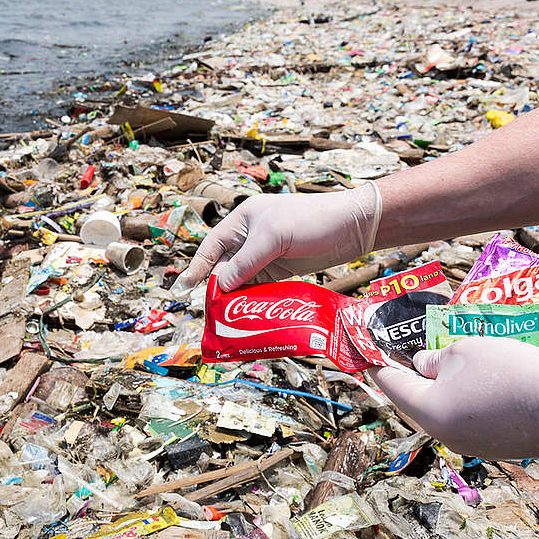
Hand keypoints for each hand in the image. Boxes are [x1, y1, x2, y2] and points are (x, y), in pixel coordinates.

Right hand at [171, 182, 380, 293]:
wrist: (352, 226)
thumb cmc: (311, 220)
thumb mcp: (273, 238)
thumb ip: (246, 262)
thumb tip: (223, 285)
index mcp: (243, 221)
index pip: (212, 245)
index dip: (199, 266)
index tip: (186, 287)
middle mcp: (251, 238)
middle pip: (226, 266)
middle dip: (219, 287)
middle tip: (213, 312)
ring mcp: (267, 254)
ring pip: (243, 279)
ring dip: (237, 297)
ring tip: (230, 318)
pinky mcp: (282, 269)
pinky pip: (261, 286)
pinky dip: (255, 299)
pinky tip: (252, 314)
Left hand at [371, 337, 538, 459]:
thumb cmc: (508, 371)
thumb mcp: (461, 351)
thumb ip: (432, 359)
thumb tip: (422, 366)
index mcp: (429, 413)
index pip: (390, 386)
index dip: (377, 363)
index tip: (367, 351)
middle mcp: (445, 436)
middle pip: (415, 402)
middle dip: (410, 375)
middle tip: (406, 350)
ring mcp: (471, 445)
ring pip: (442, 411)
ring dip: (438, 387)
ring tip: (441, 359)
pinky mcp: (496, 446)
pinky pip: (466, 419)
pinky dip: (462, 399)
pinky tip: (471, 379)